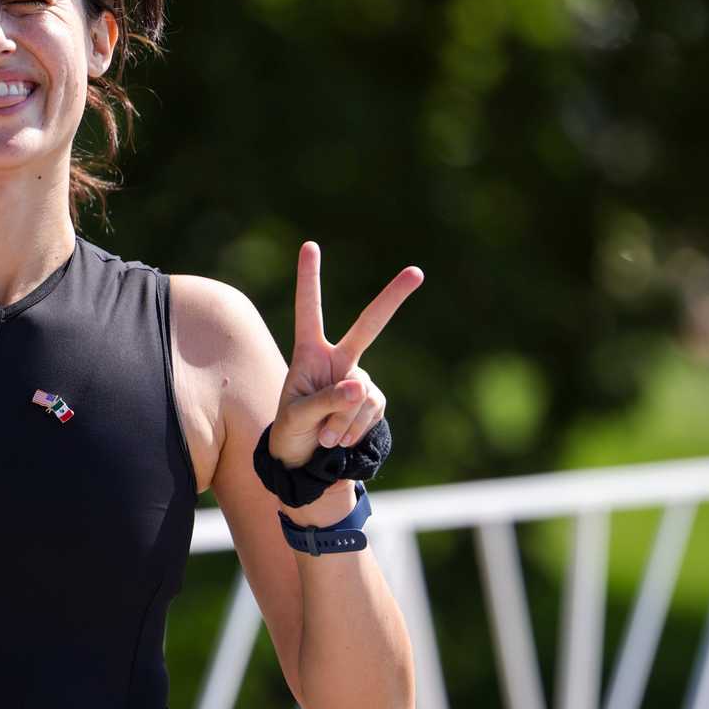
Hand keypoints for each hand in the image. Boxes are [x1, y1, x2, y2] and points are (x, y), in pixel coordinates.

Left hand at [268, 241, 422, 468]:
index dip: (310, 278)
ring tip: (324, 437)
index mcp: (309, 353)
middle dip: (393, 298)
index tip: (310, 245)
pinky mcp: (374, 401)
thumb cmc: (291, 433)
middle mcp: (338, 359)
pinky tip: (340, 439)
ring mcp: (359, 379)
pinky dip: (354, 429)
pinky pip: (370, 411)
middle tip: (417, 272)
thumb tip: (359, 387)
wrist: (308, 463)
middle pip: (369, 325)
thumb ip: (325, 400)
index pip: (309, 310)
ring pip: (361, 394)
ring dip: (342, 421)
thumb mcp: (296, 418)